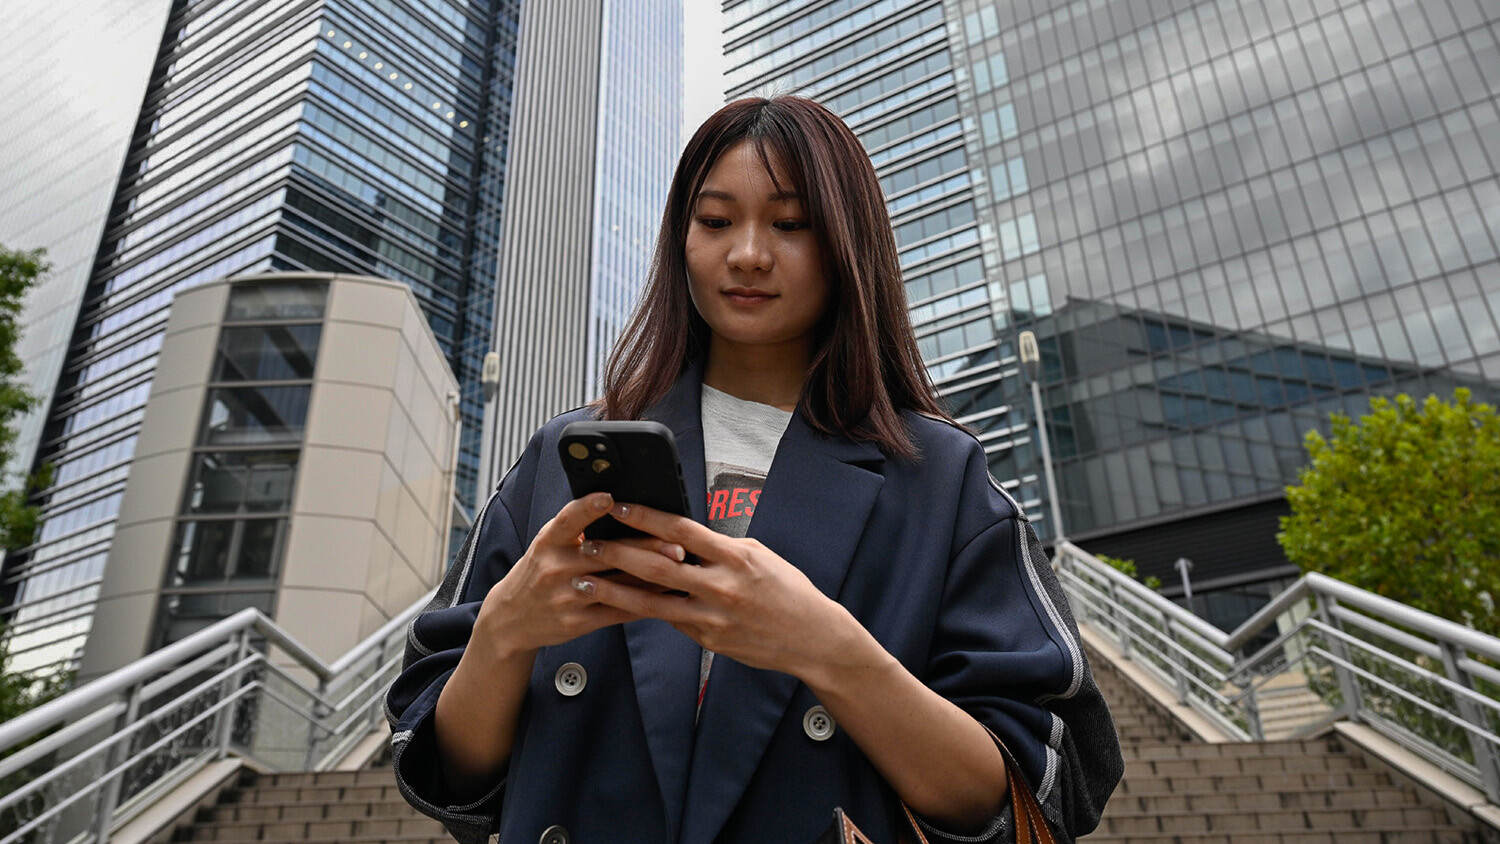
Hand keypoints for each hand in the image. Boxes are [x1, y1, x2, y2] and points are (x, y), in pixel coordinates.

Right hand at [470, 493, 683, 660]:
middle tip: (678, 546)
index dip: (588, 508)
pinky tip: (665, 597)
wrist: (511, 619)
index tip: (608, 498)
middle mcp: (556, 568)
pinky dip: (645, 604)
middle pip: (607, 554)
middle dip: (646, 549)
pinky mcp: (577, 622)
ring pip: (618, 585)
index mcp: (549, 542)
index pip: (568, 520)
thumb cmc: (538, 572)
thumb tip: (620, 507)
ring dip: (654, 579)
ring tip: (682, 570)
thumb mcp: (547, 544)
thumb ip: (576, 528)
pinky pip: (618, 612)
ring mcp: (566, 597)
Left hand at [570, 502, 856, 678]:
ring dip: (615, 590)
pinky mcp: (709, 639)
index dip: (646, 516)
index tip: (619, 506)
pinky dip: (643, 610)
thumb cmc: (787, 590)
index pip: (682, 529)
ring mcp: (713, 617)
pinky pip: (670, 620)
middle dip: (618, 554)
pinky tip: (618, 604)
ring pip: (653, 602)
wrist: (811, 637)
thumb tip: (682, 536)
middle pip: (659, 566)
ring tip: (585, 580)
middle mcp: (722, 586)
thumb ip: (720, 549)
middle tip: (589, 543)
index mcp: (736, 556)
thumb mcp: (758, 556)